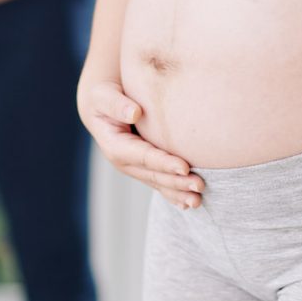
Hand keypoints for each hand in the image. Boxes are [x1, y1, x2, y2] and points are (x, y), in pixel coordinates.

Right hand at [77, 79, 203, 209]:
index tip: (184, 167)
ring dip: (178, 193)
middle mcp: (124, 162)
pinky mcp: (144, 168)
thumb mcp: (103, 95)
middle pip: (154, 175)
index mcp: (115, 146)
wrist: (101, 105)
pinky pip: (159, 183)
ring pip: (158, 183)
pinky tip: (188, 204)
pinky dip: (174, 194)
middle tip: (200, 185)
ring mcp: (134, 168)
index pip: (143, 156)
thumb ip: (116, 104)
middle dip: (177, 182)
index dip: (163, 163)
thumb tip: (134, 113)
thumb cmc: (103, 96)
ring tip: (198, 200)